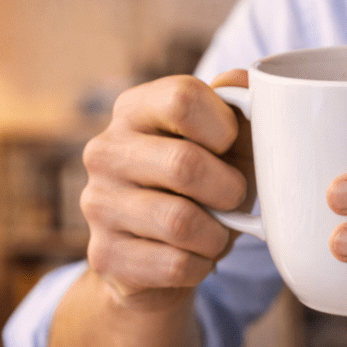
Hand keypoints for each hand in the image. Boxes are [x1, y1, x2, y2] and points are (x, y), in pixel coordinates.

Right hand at [79, 71, 252, 307]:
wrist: (165, 255)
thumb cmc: (207, 185)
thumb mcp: (230, 143)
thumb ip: (243, 106)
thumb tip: (249, 81)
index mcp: (135, 109)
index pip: (182, 98)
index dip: (225, 127)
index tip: (230, 146)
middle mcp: (105, 150)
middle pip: (184, 164)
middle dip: (229, 190)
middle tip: (233, 199)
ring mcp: (97, 203)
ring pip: (181, 222)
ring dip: (217, 234)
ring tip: (215, 231)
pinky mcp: (104, 255)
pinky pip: (175, 265)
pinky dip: (201, 265)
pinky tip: (194, 257)